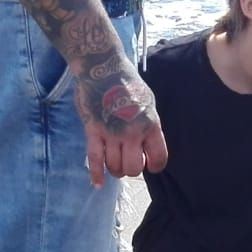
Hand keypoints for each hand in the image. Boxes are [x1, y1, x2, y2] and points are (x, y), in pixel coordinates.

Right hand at [74, 62, 169, 186]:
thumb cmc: (127, 83)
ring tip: (114, 162)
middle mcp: (133, 131)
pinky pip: (95, 159)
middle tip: (128, 160)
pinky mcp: (93, 130)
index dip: (154, 166)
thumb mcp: (148, 103)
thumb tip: (148, 146)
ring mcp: (112, 132)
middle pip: (134, 168)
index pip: (158, 158)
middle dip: (131, 169)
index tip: (149, 164)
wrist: (102, 67)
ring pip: (115, 166)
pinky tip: (98, 184)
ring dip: (115, 169)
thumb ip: (149, 125)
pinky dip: (96, 174)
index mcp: (151, 124)